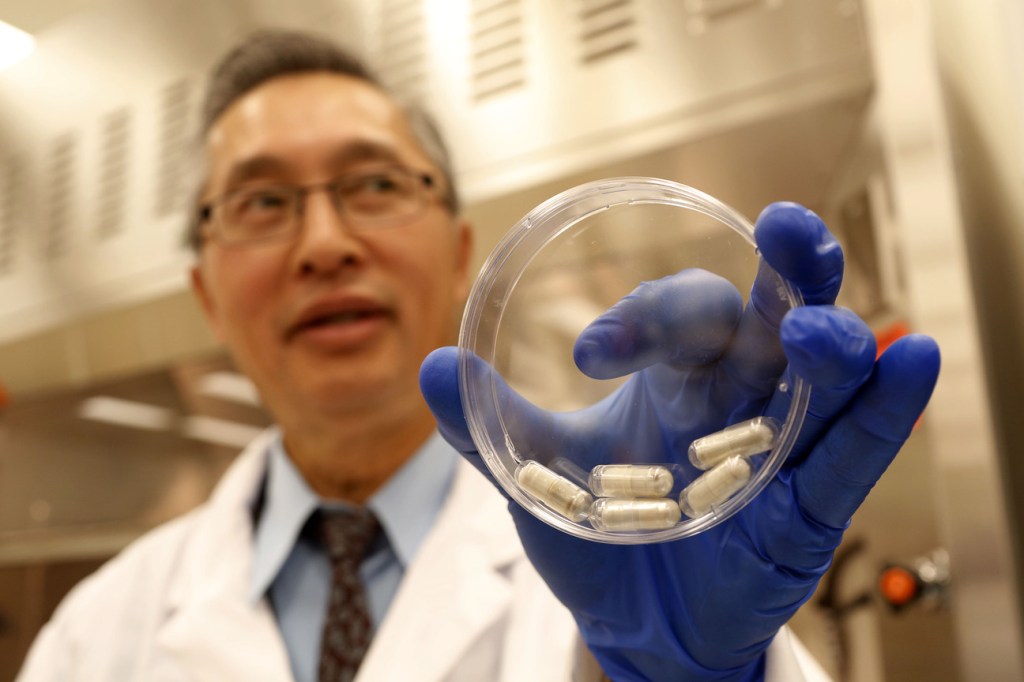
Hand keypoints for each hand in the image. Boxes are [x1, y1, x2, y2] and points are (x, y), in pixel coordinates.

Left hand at [420, 203, 939, 680]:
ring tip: (818, 328)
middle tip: (782, 226)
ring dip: (832, 342)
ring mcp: (782, 446)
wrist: (636, 624)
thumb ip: (490, 421)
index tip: (588, 351)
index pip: (682, 315)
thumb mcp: (543, 471)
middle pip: (777, 314)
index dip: (645, 318)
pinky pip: (860, 450)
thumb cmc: (605, 533)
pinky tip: (912, 363)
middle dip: (788, 267)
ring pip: (825, 376)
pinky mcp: (812, 507)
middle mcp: (740, 397)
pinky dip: (891, 408)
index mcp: (679, 376)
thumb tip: (431, 365)